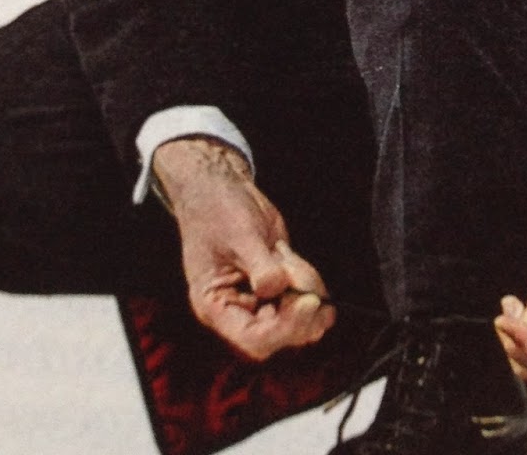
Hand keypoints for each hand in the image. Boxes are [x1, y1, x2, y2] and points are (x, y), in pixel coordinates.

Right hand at [152, 136, 332, 360]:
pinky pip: (301, 298)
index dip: (284, 328)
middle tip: (311, 286)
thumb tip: (278, 289)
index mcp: (215, 307)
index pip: (253, 338)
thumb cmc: (218, 210)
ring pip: (296, 320)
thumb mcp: (240, 235)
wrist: (221, 189)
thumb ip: (260, 266)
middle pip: (278, 335)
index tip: (308, 303)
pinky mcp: (277, 284)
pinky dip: (310, 285)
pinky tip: (298, 263)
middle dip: (301, 314)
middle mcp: (238, 310)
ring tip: (292, 259)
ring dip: (308, 297)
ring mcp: (259, 299)